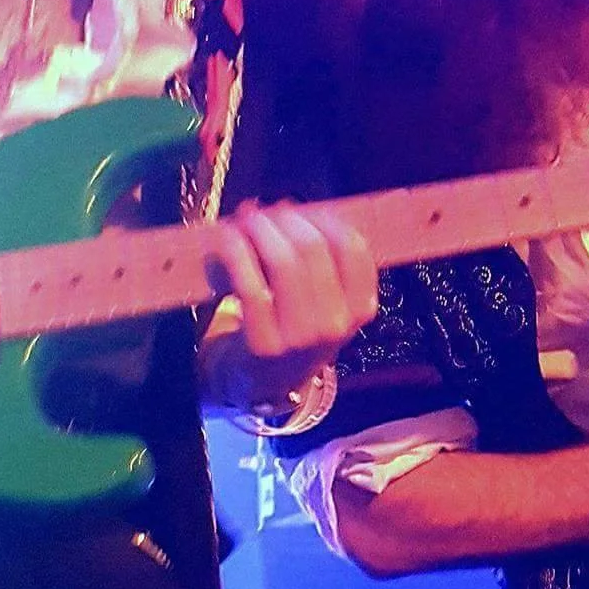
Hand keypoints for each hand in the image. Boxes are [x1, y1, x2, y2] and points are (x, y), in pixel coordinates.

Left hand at [202, 201, 378, 411]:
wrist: (266, 381)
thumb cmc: (295, 326)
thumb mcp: (324, 299)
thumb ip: (318, 257)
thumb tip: (286, 207)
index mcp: (361, 307)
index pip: (352, 247)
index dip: (323, 218)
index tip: (300, 211)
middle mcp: (337, 324)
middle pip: (314, 249)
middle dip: (285, 219)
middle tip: (263, 213)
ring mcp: (301, 337)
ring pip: (284, 262)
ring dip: (261, 231)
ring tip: (246, 222)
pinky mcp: (265, 344)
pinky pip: (249, 284)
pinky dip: (236, 253)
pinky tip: (228, 240)